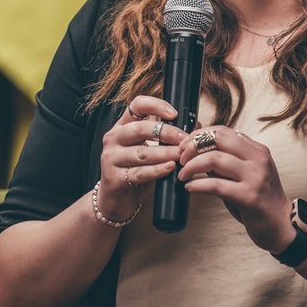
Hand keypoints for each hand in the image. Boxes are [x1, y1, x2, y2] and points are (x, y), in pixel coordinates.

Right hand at [96, 96, 188, 222]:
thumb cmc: (135, 172)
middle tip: (185, 140)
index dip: (156, 105)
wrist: (116, 201)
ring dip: (166, 153)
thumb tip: (196, 125)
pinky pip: (140, 172)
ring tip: (182, 155)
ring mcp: (110, 158)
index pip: (136, 106)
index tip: (174, 113)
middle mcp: (113, 139)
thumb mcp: (148, 151)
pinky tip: (170, 168)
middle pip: (141, 128)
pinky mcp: (113, 178)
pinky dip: (158, 170)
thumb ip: (165, 138)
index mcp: (121, 127)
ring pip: (143, 152)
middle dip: (167, 133)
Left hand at [176, 126, 295, 252]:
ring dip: (191, 166)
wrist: (281, 224)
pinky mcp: (249, 196)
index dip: (198, 135)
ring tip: (183, 175)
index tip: (184, 146)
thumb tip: (194, 147)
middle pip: (218, 138)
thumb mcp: (243, 173)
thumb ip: (223, 160)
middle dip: (192, 146)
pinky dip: (197, 185)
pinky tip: (190, 188)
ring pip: (214, 159)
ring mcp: (255, 177)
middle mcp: (258, 159)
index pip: (223, 131)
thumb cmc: (257, 198)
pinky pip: (216, 185)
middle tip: (180, 158)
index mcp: (256, 150)